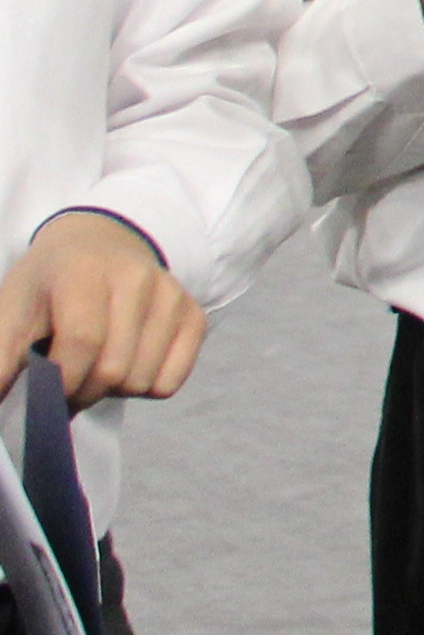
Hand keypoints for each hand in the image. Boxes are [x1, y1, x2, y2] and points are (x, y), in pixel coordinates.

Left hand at [0, 210, 202, 407]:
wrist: (99, 243)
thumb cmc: (49, 283)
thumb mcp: (12, 309)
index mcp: (84, 271)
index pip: (82, 340)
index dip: (61, 379)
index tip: (45, 391)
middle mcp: (137, 277)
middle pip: (114, 369)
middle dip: (83, 392)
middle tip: (67, 383)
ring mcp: (172, 295)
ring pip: (143, 381)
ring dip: (112, 391)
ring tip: (96, 368)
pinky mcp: (193, 314)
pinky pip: (170, 380)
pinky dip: (144, 387)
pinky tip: (127, 363)